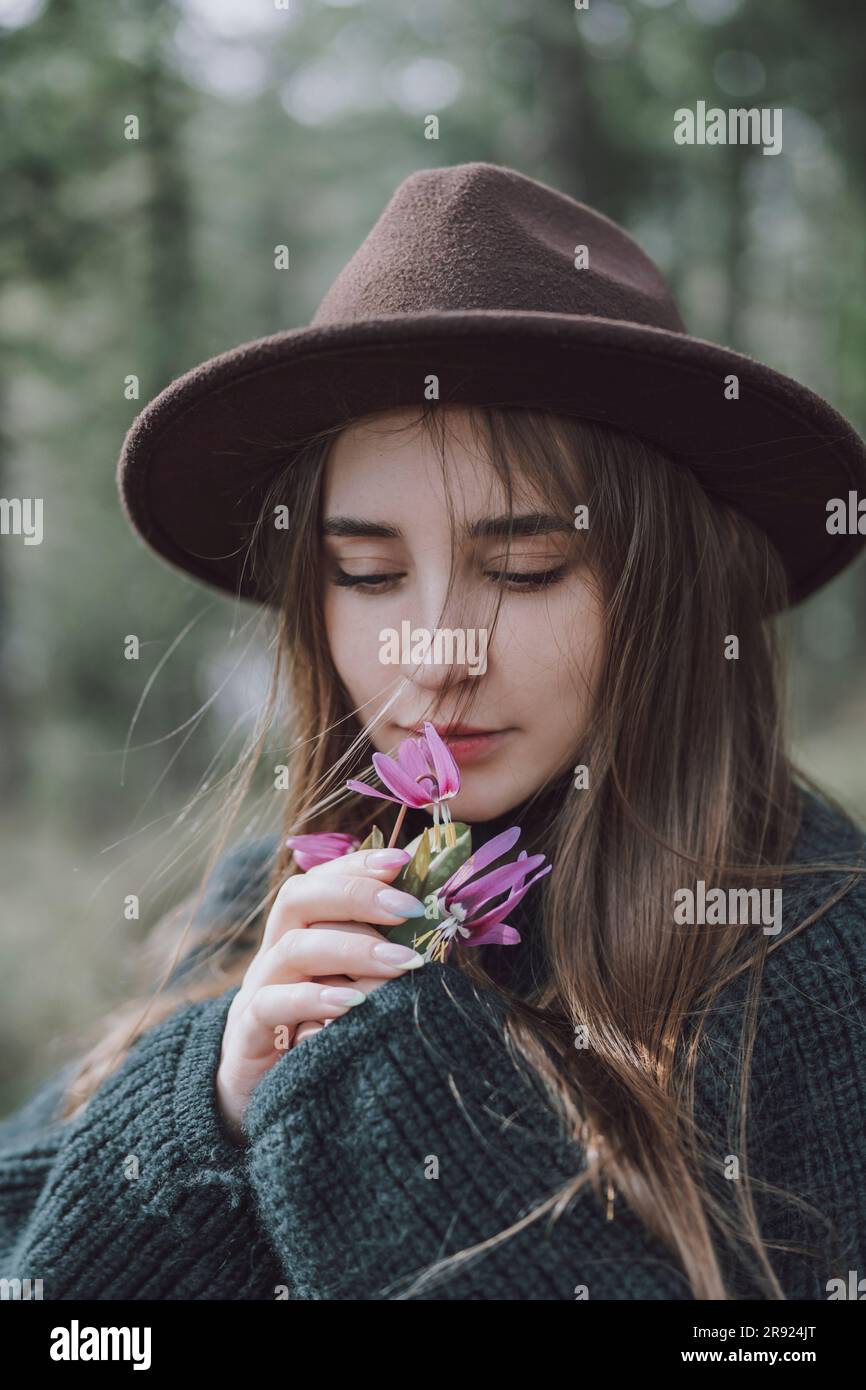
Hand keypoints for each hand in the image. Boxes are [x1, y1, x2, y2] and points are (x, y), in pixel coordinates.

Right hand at [215, 847, 426, 1143]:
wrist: (266, 1102)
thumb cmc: (324, 1036)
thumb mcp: (356, 989)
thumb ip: (383, 956)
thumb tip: (438, 921)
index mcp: (300, 933)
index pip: (321, 880)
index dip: (357, 864)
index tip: (402, 861)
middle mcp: (276, 952)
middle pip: (299, 898)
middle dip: (357, 895)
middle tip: (410, 910)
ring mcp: (259, 990)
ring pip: (293, 948)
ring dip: (352, 948)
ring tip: (402, 963)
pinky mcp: (248, 1033)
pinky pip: (272, 1004)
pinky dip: (314, 999)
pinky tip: (352, 1003)